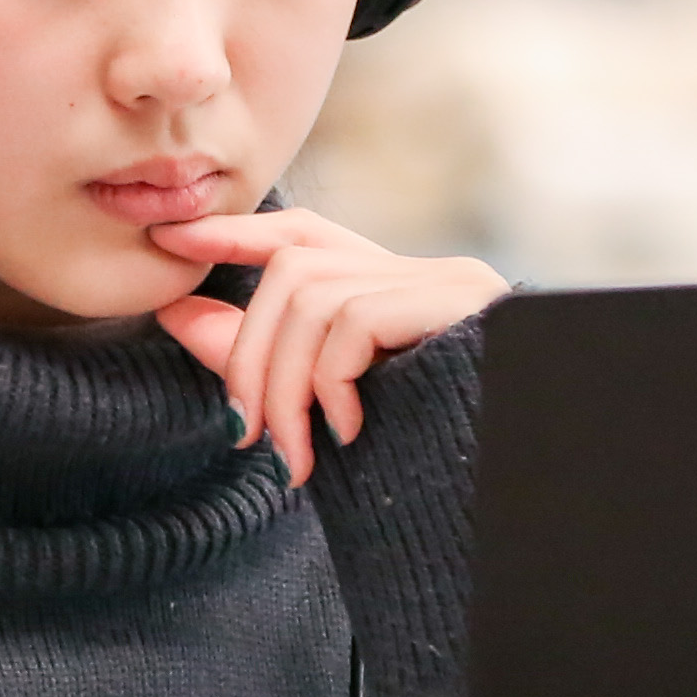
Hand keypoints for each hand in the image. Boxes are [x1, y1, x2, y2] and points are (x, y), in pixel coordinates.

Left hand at [149, 208, 505, 487]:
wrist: (525, 465)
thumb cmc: (429, 442)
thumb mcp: (329, 398)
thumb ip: (260, 352)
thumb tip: (177, 313)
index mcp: (392, 286)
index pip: (301, 232)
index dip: (233, 231)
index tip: (172, 239)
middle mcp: (419, 270)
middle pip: (292, 269)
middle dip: (248, 353)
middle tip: (245, 433)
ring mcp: (443, 280)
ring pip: (311, 297)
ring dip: (283, 386)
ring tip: (295, 454)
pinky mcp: (458, 301)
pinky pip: (352, 322)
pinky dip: (329, 383)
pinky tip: (347, 432)